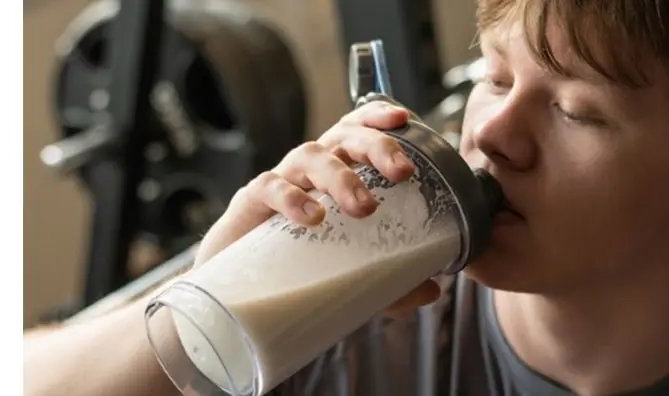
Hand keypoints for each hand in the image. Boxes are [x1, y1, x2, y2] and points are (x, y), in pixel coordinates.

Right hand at [194, 101, 440, 314]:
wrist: (236, 289)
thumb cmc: (298, 264)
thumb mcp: (352, 274)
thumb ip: (391, 281)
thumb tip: (431, 289)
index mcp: (336, 171)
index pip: (358, 129)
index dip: (379, 117)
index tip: (405, 119)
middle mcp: (309, 169)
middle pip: (342, 137)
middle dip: (374, 146)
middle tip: (402, 173)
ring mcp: (279, 182)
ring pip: (308, 156)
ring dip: (340, 176)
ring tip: (363, 208)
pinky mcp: (249, 204)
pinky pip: (269, 187)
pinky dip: (292, 197)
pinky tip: (312, 216)